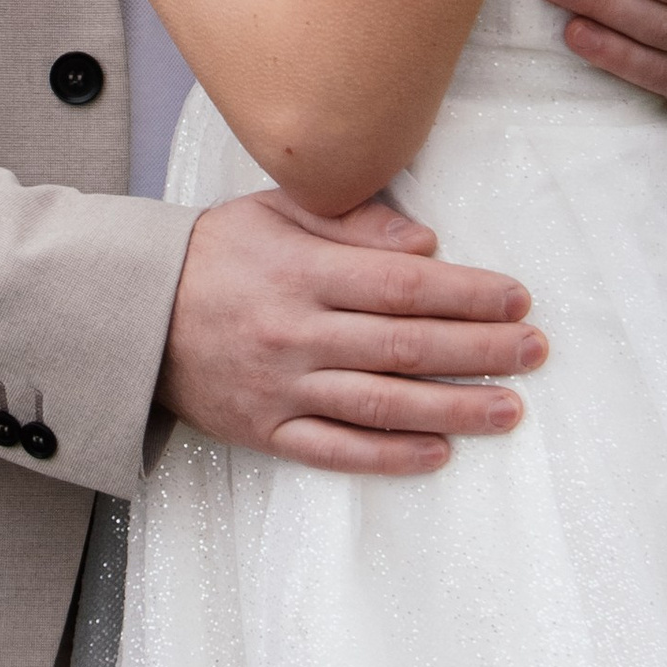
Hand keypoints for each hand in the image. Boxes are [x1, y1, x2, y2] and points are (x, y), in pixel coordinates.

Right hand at [158, 188, 547, 475]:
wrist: (131, 311)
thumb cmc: (216, 253)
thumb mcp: (275, 210)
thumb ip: (352, 220)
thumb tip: (427, 243)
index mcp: (300, 271)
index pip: (401, 285)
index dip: (466, 293)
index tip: (517, 298)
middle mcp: (294, 331)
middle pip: (404, 346)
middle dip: (479, 351)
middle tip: (534, 353)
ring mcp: (279, 387)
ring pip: (380, 404)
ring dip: (453, 408)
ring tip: (509, 409)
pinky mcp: (264, 430)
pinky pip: (336, 450)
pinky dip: (389, 456)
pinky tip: (439, 452)